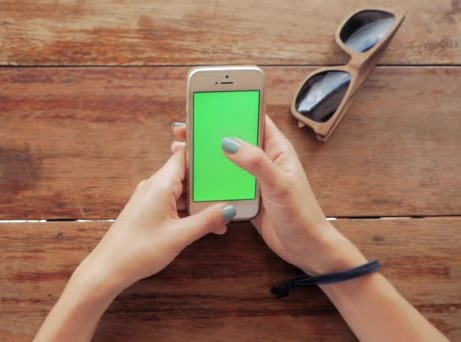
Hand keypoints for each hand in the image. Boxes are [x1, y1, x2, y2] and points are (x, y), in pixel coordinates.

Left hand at [79, 149, 235, 292]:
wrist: (109, 269)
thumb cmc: (139, 250)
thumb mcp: (180, 235)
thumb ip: (207, 220)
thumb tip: (230, 208)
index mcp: (160, 184)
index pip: (184, 155)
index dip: (204, 154)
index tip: (225, 157)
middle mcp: (154, 186)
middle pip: (186, 173)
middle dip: (208, 183)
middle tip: (231, 190)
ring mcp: (150, 198)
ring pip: (181, 190)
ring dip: (199, 201)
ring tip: (222, 213)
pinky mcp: (148, 210)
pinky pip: (173, 202)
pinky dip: (188, 210)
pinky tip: (204, 223)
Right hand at [173, 116, 365, 274]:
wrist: (306, 249)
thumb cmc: (302, 216)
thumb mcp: (279, 185)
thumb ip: (256, 162)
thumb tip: (229, 142)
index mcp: (277, 150)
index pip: (254, 119)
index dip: (233, 108)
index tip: (210, 103)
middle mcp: (264, 161)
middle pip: (234, 139)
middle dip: (210, 132)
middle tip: (186, 128)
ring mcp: (254, 179)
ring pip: (226, 161)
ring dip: (207, 156)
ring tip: (184, 151)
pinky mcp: (246, 196)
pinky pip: (225, 182)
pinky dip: (210, 179)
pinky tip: (195, 179)